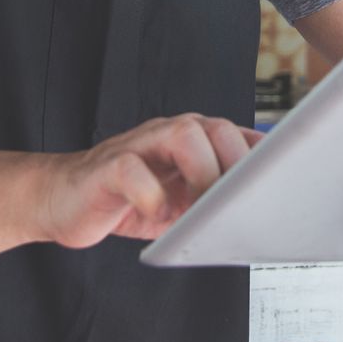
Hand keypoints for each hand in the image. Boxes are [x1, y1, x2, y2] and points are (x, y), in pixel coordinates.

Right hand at [34, 114, 261, 248]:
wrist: (60, 200)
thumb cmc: (127, 200)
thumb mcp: (180, 203)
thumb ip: (213, 199)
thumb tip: (259, 214)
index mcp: (192, 140)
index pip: (237, 135)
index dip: (262, 158)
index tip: (281, 187)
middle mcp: (168, 133)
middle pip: (216, 127)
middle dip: (234, 165)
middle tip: (234, 205)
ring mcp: (138, 144)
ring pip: (182, 133)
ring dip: (202, 172)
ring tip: (200, 209)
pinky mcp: (107, 165)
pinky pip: (132, 168)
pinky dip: (150, 192)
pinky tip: (156, 213)